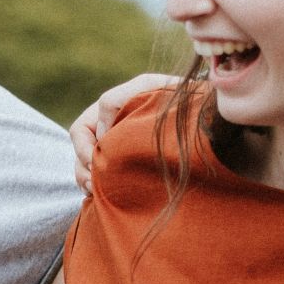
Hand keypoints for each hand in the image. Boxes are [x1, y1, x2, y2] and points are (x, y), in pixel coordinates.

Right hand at [72, 73, 180, 193]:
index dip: (83, 148)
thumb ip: (115, 100)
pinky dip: (101, 189)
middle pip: (81, 154)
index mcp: (107, 112)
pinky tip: (106, 196)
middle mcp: (108, 132)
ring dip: (88, 182)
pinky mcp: (128, 168)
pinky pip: (104, 181)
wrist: (203, 113)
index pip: (80, 131)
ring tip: (98, 193)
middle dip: (83, 170)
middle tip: (94, 186)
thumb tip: (100, 134)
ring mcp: (118, 151)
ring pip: (88, 170)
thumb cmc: (174, 95)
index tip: (98, 161)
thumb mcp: (145, 87)